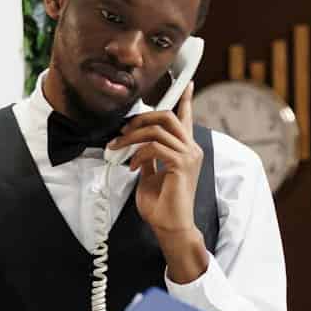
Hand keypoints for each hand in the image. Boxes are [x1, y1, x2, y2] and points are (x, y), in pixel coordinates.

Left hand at [117, 83, 211, 281]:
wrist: (170, 227)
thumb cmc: (162, 205)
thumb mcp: (151, 174)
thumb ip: (148, 156)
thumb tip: (136, 144)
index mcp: (186, 149)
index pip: (186, 118)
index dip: (185, 99)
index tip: (185, 83)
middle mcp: (191, 149)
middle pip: (167, 116)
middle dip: (140, 119)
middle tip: (121, 131)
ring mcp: (189, 156)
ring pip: (158, 129)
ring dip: (132, 137)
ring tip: (119, 149)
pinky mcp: (181, 165)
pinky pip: (155, 147)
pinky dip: (138, 154)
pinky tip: (133, 166)